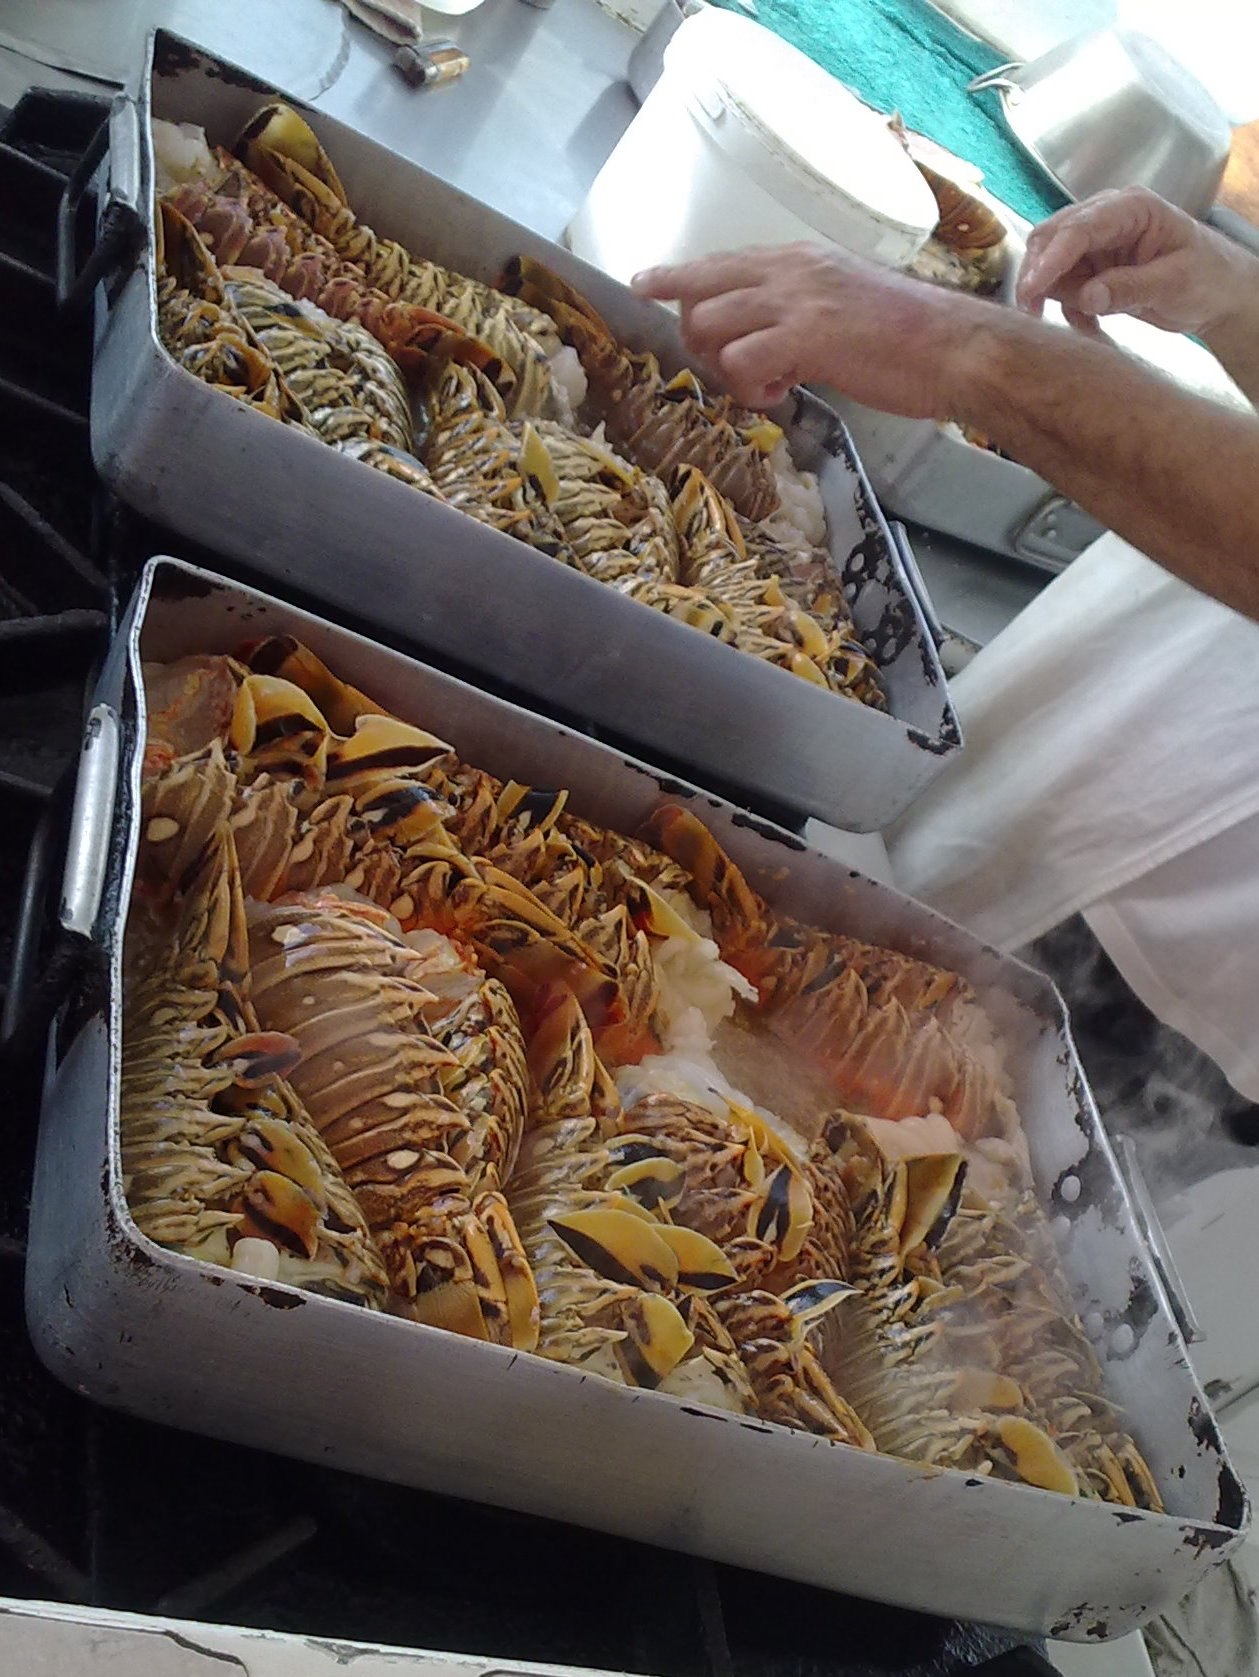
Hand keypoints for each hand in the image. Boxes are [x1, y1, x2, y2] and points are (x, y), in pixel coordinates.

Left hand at [631, 242, 978, 418]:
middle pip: (701, 293)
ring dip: (724, 367)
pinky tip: (780, 394)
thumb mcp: (844, 304)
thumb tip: (772, 339)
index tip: (643, 282)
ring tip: (766, 384)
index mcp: (799, 259)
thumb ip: (801, 312)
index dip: (676, 275)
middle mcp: (790, 270)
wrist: (955, 348)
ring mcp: (796, 300)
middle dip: (698, 338)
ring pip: (710, 325)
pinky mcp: (805, 336)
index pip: (719, 262)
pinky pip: (740, 360)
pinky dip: (749, 388)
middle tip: (731, 368)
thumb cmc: (909, 337)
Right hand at [1016, 186, 1251, 337]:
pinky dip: (1067, 309)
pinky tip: (1089, 327)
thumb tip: (1086, 297)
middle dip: (1037, 275)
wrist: (1219, 294)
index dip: (1050, 259)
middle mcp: (1108, 218)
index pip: (1079, 229)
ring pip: (1050, 263)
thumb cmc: (1209, 278)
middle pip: (1052, 238)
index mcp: (1132, 208)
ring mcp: (1098, 243)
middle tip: (1032, 313)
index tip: (1030, 291)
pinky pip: (1063, 286)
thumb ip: (1130, 288)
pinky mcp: (1093, 267)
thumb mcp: (1175, 283)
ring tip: (1079, 324)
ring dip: (1053, 296)